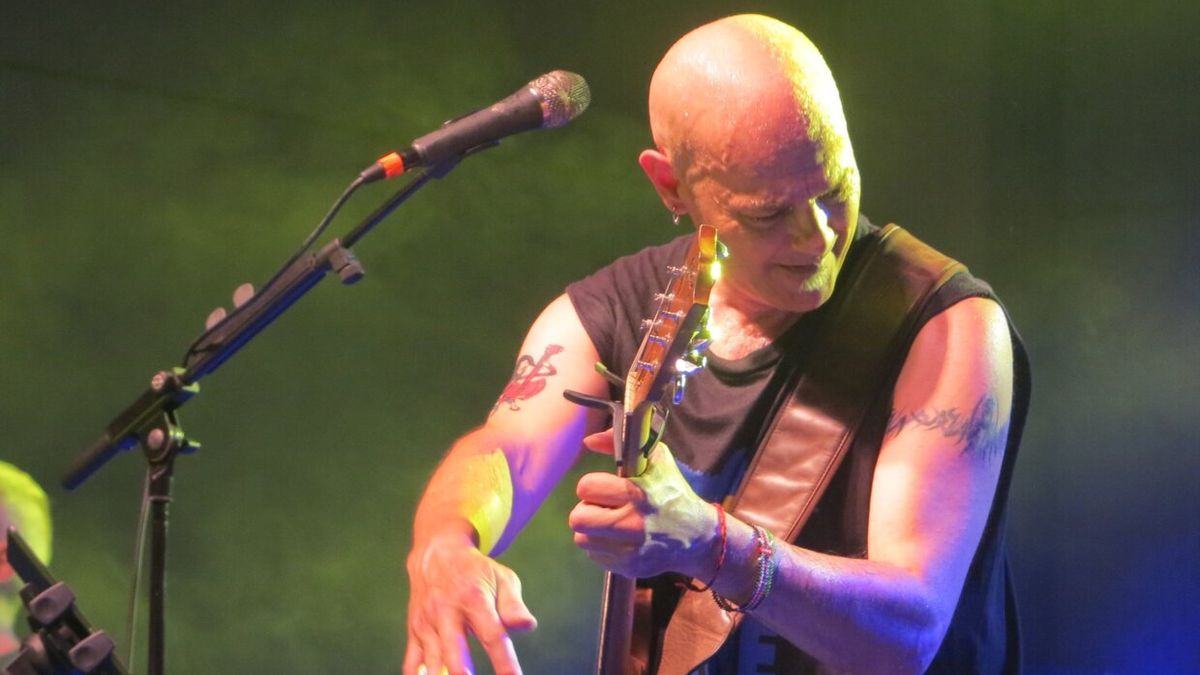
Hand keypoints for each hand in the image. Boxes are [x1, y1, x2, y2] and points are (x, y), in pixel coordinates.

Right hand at [404, 533, 536, 674]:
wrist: (436, 553)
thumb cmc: (476, 571)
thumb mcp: (501, 578)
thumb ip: (514, 606)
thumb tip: (527, 626)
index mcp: (474, 599)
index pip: (492, 637)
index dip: (505, 663)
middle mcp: (447, 612)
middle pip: (455, 654)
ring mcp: (427, 623)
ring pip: (431, 662)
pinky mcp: (414, 631)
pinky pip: (412, 663)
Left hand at [570, 434, 718, 579]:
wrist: (698, 535)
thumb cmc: (673, 492)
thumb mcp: (656, 460)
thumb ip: (619, 443)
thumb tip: (588, 440)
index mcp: (637, 493)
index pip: (586, 488)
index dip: (593, 486)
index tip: (605, 489)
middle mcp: (633, 523)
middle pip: (578, 518)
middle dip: (587, 511)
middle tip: (602, 508)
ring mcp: (631, 549)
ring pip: (582, 539)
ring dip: (592, 531)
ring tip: (610, 524)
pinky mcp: (629, 568)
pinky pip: (595, 556)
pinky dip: (603, 547)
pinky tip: (620, 539)